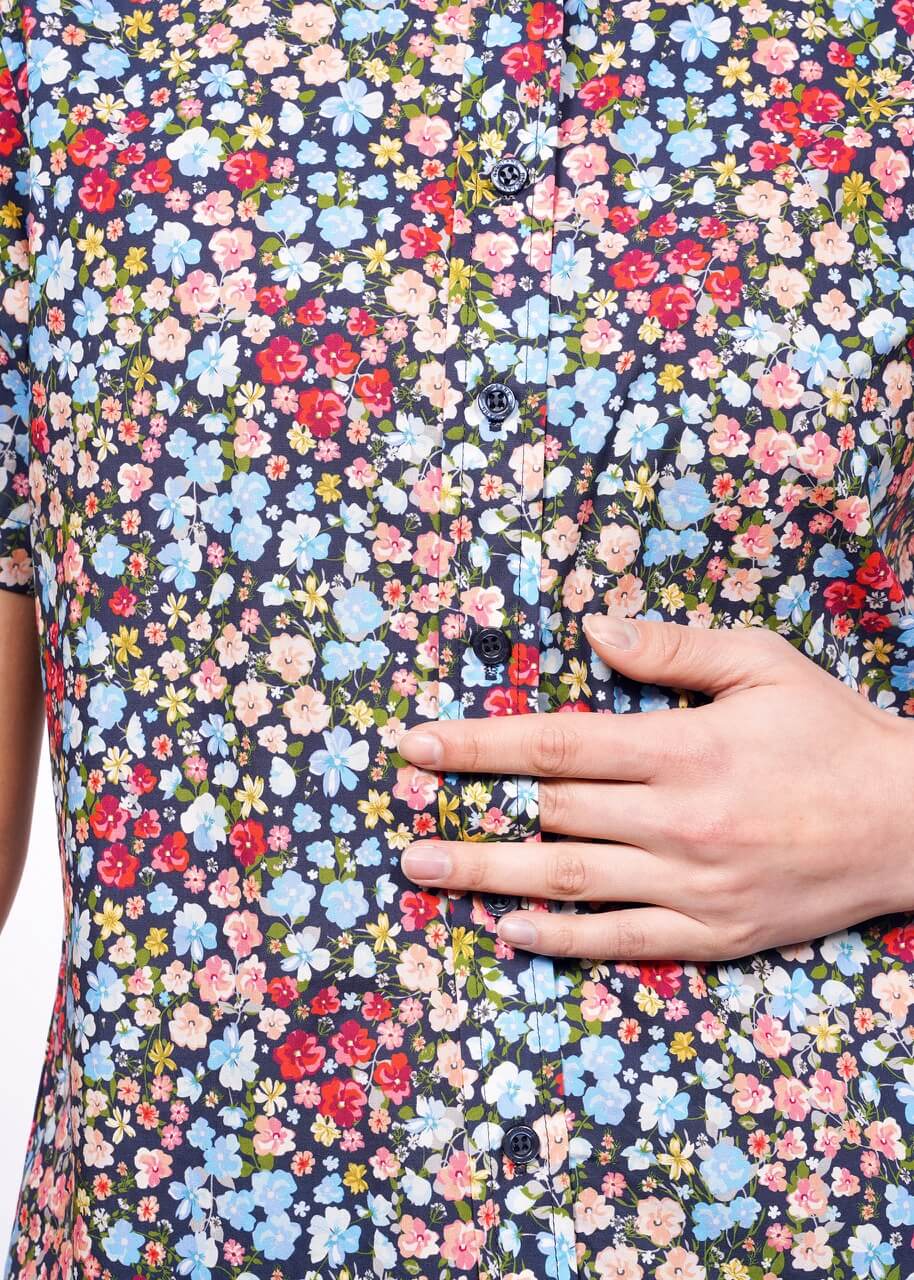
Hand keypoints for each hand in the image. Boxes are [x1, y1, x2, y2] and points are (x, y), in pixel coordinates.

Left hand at [397, 616, 913, 961]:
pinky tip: (507, 929)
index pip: (557, 746)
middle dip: (468, 811)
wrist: (912, 822)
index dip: (479, 746)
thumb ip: (673, 649)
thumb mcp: (763, 664)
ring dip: (487, 875)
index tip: (417, 747)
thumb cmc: (831, 733)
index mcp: (686, 748)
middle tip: (399, 811)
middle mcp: (681, 820)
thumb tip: (592, 631)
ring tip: (420, 870)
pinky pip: (623, 940)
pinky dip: (561, 939)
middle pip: (552, 815)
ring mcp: (696, 884)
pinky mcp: (715, 932)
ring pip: (571, 881)